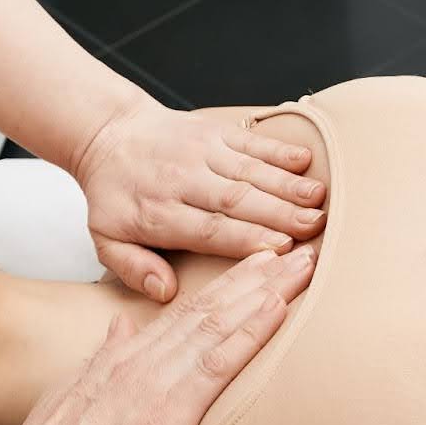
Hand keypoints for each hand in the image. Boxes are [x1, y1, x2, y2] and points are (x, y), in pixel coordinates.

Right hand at [12, 244, 316, 424]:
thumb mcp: (70, 394)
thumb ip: (101, 358)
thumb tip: (120, 327)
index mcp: (125, 359)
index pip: (183, 311)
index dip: (225, 285)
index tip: (257, 263)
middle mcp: (145, 360)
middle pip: (210, 306)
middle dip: (256, 276)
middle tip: (298, 249)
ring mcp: (159, 382)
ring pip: (220, 322)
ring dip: (265, 291)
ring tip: (302, 264)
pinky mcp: (171, 412)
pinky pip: (219, 362)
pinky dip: (251, 331)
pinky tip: (278, 308)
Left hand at [71, 95, 327, 300]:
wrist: (109, 134)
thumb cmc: (116, 195)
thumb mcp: (107, 240)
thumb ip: (134, 268)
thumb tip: (164, 292)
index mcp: (157, 213)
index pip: (208, 229)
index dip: (245, 238)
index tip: (279, 249)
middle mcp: (182, 180)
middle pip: (236, 200)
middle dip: (278, 213)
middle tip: (314, 228)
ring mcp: (200, 152)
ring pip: (248, 170)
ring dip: (287, 184)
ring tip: (318, 199)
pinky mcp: (214, 132)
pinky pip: (250, 141)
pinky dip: (278, 150)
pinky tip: (304, 161)